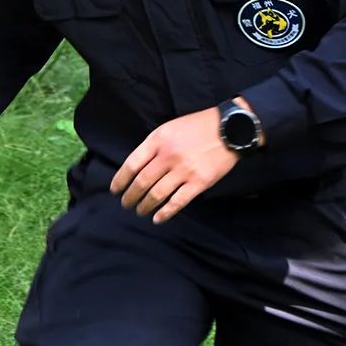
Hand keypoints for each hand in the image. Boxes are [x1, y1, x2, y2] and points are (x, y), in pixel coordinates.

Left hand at [111, 106, 237, 223]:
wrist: (230, 129)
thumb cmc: (197, 127)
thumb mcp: (169, 128)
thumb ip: (153, 146)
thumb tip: (136, 168)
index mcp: (158, 140)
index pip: (132, 164)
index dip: (120, 180)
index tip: (115, 190)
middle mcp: (168, 156)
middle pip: (142, 182)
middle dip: (130, 196)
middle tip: (126, 204)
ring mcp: (184, 170)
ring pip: (157, 194)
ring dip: (144, 206)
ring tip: (139, 211)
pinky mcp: (199, 182)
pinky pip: (178, 202)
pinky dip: (165, 213)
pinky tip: (157, 218)